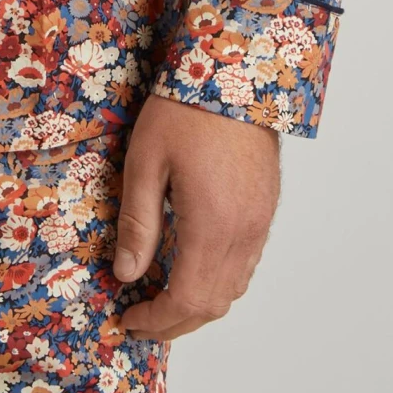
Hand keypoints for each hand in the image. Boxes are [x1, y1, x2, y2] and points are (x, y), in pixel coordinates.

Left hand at [113, 93, 279, 340]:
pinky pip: (246, 263)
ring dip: (199, 304)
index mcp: (212, 226)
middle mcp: (243, 233)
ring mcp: (260, 222)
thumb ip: (138, 223)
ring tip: (162, 298)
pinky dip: (219, 279)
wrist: (236, 69)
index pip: (187, 301)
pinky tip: (193, 266)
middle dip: (176, 322)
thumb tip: (126, 274)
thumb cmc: (185, 109)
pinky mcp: (266, 207)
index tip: (129, 320)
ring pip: (234, 288)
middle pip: (213, 304)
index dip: (157, 321)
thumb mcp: (146, 162)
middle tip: (141, 319)